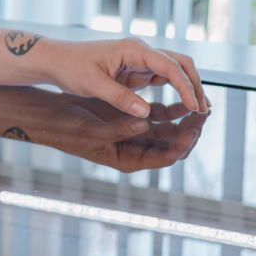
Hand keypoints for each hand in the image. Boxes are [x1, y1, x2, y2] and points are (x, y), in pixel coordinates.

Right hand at [0, 93, 206, 170]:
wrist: (51, 116)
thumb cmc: (67, 129)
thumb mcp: (92, 131)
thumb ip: (120, 129)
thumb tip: (146, 123)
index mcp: (128, 160)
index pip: (164, 157)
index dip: (182, 145)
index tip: (193, 130)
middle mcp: (137, 150)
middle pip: (173, 144)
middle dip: (190, 130)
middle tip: (204, 112)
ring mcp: (136, 133)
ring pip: (171, 129)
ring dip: (186, 118)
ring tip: (200, 104)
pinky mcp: (133, 117)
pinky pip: (161, 115)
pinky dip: (174, 107)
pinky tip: (183, 94)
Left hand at [39, 37, 207, 115]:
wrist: (55, 60)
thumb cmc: (70, 68)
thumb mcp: (92, 84)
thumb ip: (119, 98)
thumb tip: (146, 114)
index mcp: (133, 48)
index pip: (169, 65)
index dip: (185, 86)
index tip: (195, 107)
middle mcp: (140, 51)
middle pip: (180, 64)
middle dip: (195, 85)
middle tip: (205, 111)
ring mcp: (140, 60)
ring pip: (175, 71)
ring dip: (189, 88)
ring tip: (201, 111)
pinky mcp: (136, 70)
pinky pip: (163, 78)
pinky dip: (176, 90)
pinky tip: (185, 106)